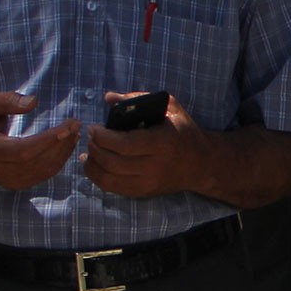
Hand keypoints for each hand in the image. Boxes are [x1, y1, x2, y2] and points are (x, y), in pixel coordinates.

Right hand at [0, 91, 79, 189]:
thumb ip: (6, 101)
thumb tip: (33, 102)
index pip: (22, 150)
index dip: (47, 140)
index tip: (67, 126)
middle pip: (38, 162)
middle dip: (61, 143)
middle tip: (76, 124)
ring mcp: (10, 181)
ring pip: (45, 170)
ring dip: (64, 151)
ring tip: (75, 132)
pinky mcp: (19, 184)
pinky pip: (44, 174)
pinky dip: (60, 159)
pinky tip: (66, 144)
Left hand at [82, 94, 205, 197]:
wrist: (201, 164)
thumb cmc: (184, 131)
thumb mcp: (170, 108)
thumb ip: (139, 99)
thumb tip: (108, 98)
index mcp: (162, 143)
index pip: (125, 145)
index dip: (103, 137)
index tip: (94, 128)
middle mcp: (154, 167)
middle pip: (113, 163)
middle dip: (94, 149)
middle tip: (90, 137)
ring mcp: (148, 183)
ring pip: (109, 179)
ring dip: (92, 164)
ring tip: (89, 151)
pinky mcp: (143, 192)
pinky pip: (113, 189)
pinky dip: (97, 177)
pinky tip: (93, 165)